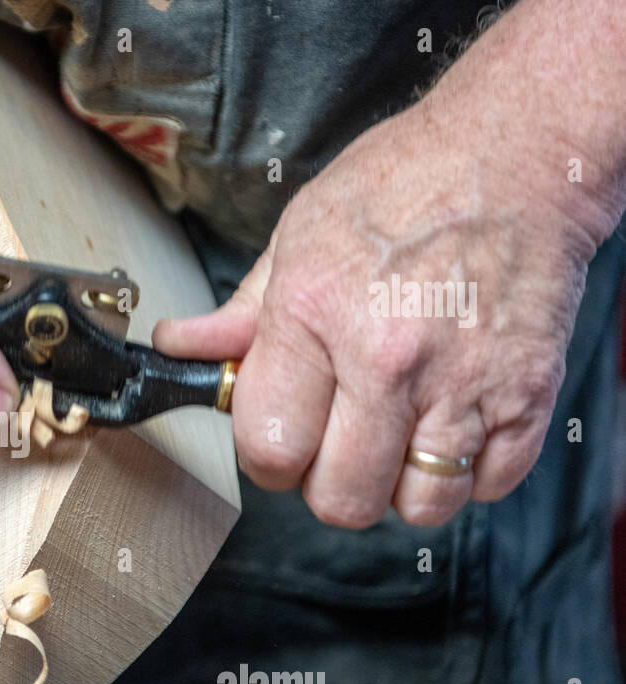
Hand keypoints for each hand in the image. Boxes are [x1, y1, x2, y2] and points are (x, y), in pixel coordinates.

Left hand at [153, 98, 600, 527]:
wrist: (518, 151)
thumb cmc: (405, 184)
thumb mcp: (297, 235)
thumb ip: (240, 313)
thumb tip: (183, 349)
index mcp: (312, 316)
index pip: (268, 448)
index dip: (269, 457)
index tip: (282, 440)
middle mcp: (385, 358)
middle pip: (341, 498)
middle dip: (331, 483)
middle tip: (339, 443)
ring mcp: (461, 380)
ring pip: (420, 505)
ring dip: (403, 485)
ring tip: (400, 436)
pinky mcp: (527, 392)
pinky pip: (490, 485)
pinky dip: (472, 471)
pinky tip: (453, 423)